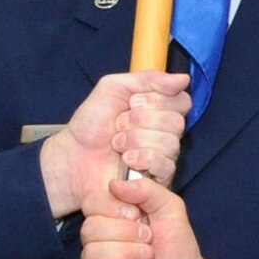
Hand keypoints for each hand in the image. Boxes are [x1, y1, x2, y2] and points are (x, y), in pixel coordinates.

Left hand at [38, 70, 191, 219]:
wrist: (73, 156)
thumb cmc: (90, 123)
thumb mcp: (113, 87)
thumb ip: (149, 79)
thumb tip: (184, 79)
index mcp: (158, 109)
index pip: (182, 101)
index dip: (156, 101)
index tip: (132, 103)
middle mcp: (164, 132)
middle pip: (176, 122)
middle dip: (141, 120)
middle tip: (119, 125)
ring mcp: (162, 156)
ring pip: (171, 143)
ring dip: (137, 139)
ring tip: (117, 144)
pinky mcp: (157, 179)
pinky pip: (166, 165)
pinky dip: (144, 158)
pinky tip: (127, 160)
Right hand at [80, 176, 228, 258]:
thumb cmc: (177, 247)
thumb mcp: (170, 208)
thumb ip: (147, 189)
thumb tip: (115, 184)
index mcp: (111, 217)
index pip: (91, 203)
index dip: (112, 207)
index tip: (137, 215)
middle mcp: (100, 240)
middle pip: (90, 228)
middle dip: (125, 233)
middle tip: (148, 239)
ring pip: (92, 253)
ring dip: (126, 254)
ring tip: (146, 258)